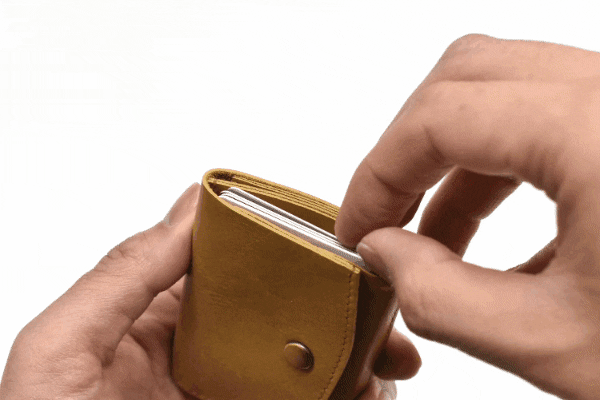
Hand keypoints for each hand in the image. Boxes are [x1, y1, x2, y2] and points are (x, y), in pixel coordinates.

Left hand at [0, 184, 418, 399]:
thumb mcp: (62, 351)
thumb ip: (124, 276)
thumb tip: (190, 208)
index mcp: (158, 322)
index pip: (233, 270)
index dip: (287, 254)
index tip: (336, 252)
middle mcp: (199, 357)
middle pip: (284, 320)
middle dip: (338, 314)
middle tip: (381, 320)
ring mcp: (228, 396)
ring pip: (305, 369)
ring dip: (351, 362)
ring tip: (383, 366)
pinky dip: (343, 398)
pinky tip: (363, 396)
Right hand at [335, 34, 599, 399]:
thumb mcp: (556, 346)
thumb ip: (441, 297)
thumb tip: (382, 253)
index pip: (437, 118)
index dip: (376, 175)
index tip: (356, 228)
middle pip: (464, 76)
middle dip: (407, 151)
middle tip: (387, 219)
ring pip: (503, 93)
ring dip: (453, 164)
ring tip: (436, 244)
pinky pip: (544, 123)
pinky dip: (500, 174)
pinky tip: (496, 246)